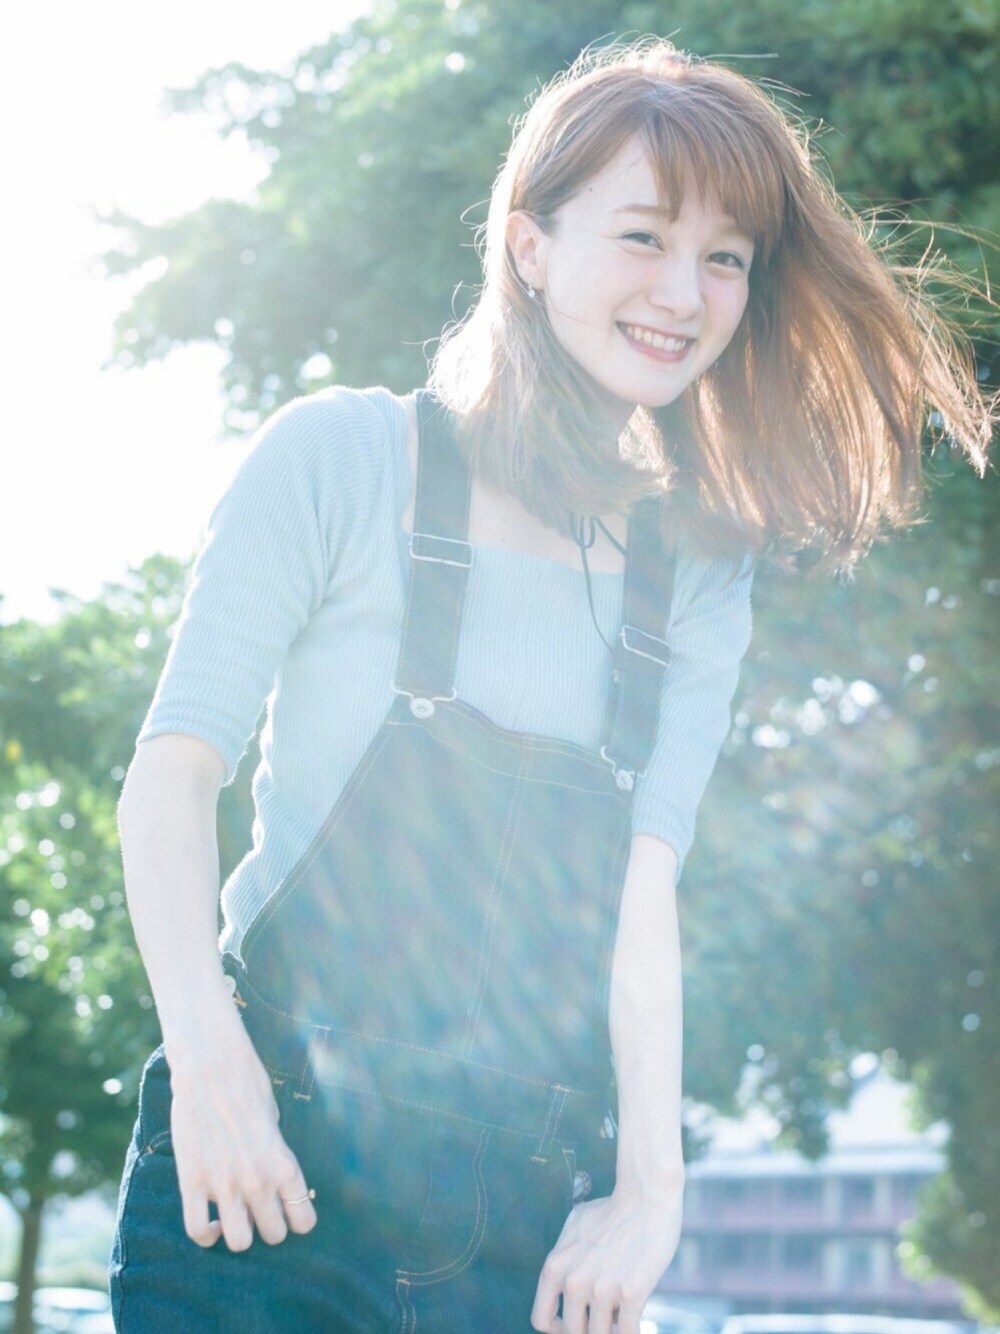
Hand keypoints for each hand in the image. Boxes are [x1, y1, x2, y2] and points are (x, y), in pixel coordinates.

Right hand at [168, 1024, 317, 1251]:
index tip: (288, 1211)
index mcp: (284, 1164)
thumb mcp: (275, 1121)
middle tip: (260, 1211)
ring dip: (239, 1234)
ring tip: (235, 1217)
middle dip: (268, 1226)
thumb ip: (275, 1155)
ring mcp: (224, 1184)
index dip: (297, 1218)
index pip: (303, 1218)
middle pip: (273, 1235)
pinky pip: (197, 1231)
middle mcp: (258, 1180)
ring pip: (238, 1242)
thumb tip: (273, 1180)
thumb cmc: (248, 1084)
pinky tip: (211, 1221)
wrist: (211, 1065)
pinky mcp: (192, 1182)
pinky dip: (206, 1235)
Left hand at [530, 1181, 682, 1333]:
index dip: (557, 1328)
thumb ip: (565, 1258)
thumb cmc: (613, 1210)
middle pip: (573, 1333)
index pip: (540, 1319)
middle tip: (603, 1317)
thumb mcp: (574, 1228)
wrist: (646, 1196)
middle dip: (588, 1328)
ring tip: (620, 1314)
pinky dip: (632, 1333)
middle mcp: (574, 1281)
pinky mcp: (631, 1294)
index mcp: (556, 1266)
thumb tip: (564, 1284)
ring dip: (611, 1329)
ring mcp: (602, 1290)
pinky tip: (636, 1324)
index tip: (574, 1322)